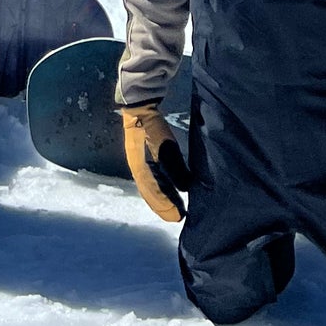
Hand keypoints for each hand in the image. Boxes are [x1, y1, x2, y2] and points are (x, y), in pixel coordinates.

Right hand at [121, 105, 189, 222]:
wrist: (140, 107)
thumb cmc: (152, 126)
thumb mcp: (166, 145)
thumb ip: (175, 166)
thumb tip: (186, 188)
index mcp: (140, 168)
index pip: (152, 193)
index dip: (164, 206)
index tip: (177, 216)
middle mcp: (140, 170)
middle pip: (151, 194)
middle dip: (164, 207)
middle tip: (178, 218)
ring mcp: (142, 165)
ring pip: (153, 189)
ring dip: (164, 200)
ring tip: (177, 210)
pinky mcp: (147, 160)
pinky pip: (155, 181)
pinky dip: (163, 190)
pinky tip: (173, 193)